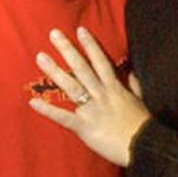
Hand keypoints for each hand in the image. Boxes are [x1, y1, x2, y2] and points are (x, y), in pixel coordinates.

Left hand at [29, 27, 149, 166]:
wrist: (145, 146)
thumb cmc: (144, 124)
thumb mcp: (141, 99)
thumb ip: (133, 84)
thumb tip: (129, 71)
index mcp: (115, 87)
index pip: (100, 61)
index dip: (90, 45)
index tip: (80, 30)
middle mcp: (101, 94)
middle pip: (82, 68)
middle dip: (67, 49)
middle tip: (53, 34)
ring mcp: (92, 110)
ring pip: (71, 86)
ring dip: (54, 71)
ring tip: (40, 56)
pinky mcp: (85, 127)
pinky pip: (63, 118)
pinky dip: (48, 110)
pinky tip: (33, 102)